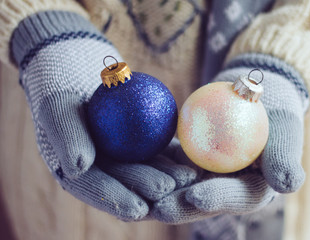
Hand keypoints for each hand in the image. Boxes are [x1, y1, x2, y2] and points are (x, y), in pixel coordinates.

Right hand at [11, 11, 195, 220]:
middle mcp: (98, 163)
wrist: (75, 62)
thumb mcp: (56, 103)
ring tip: (187, 177)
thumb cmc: (60, 81)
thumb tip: (78, 168)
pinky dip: (173, 151)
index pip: (94, 187)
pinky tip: (192, 154)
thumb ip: (65, 134)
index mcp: (73, 166)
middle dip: (146, 189)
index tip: (137, 209)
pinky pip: (157, 146)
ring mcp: (120, 151)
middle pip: (123, 180)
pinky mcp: (139, 137)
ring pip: (145, 166)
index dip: (116, 199)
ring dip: (166, 174)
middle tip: (168, 190)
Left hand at [151, 53, 308, 223]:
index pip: (237, 198)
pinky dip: (152, 165)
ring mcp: (204, 176)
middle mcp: (226, 188)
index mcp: (254, 189)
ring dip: (158, 191)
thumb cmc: (276, 109)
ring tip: (135, 193)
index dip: (217, 198)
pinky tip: (132, 165)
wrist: (255, 94)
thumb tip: (287, 184)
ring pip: (179, 187)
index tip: (195, 196)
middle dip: (179, 206)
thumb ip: (285, 157)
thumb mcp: (285, 127)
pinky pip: (168, 165)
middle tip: (156, 207)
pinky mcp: (188, 162)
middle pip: (203, 200)